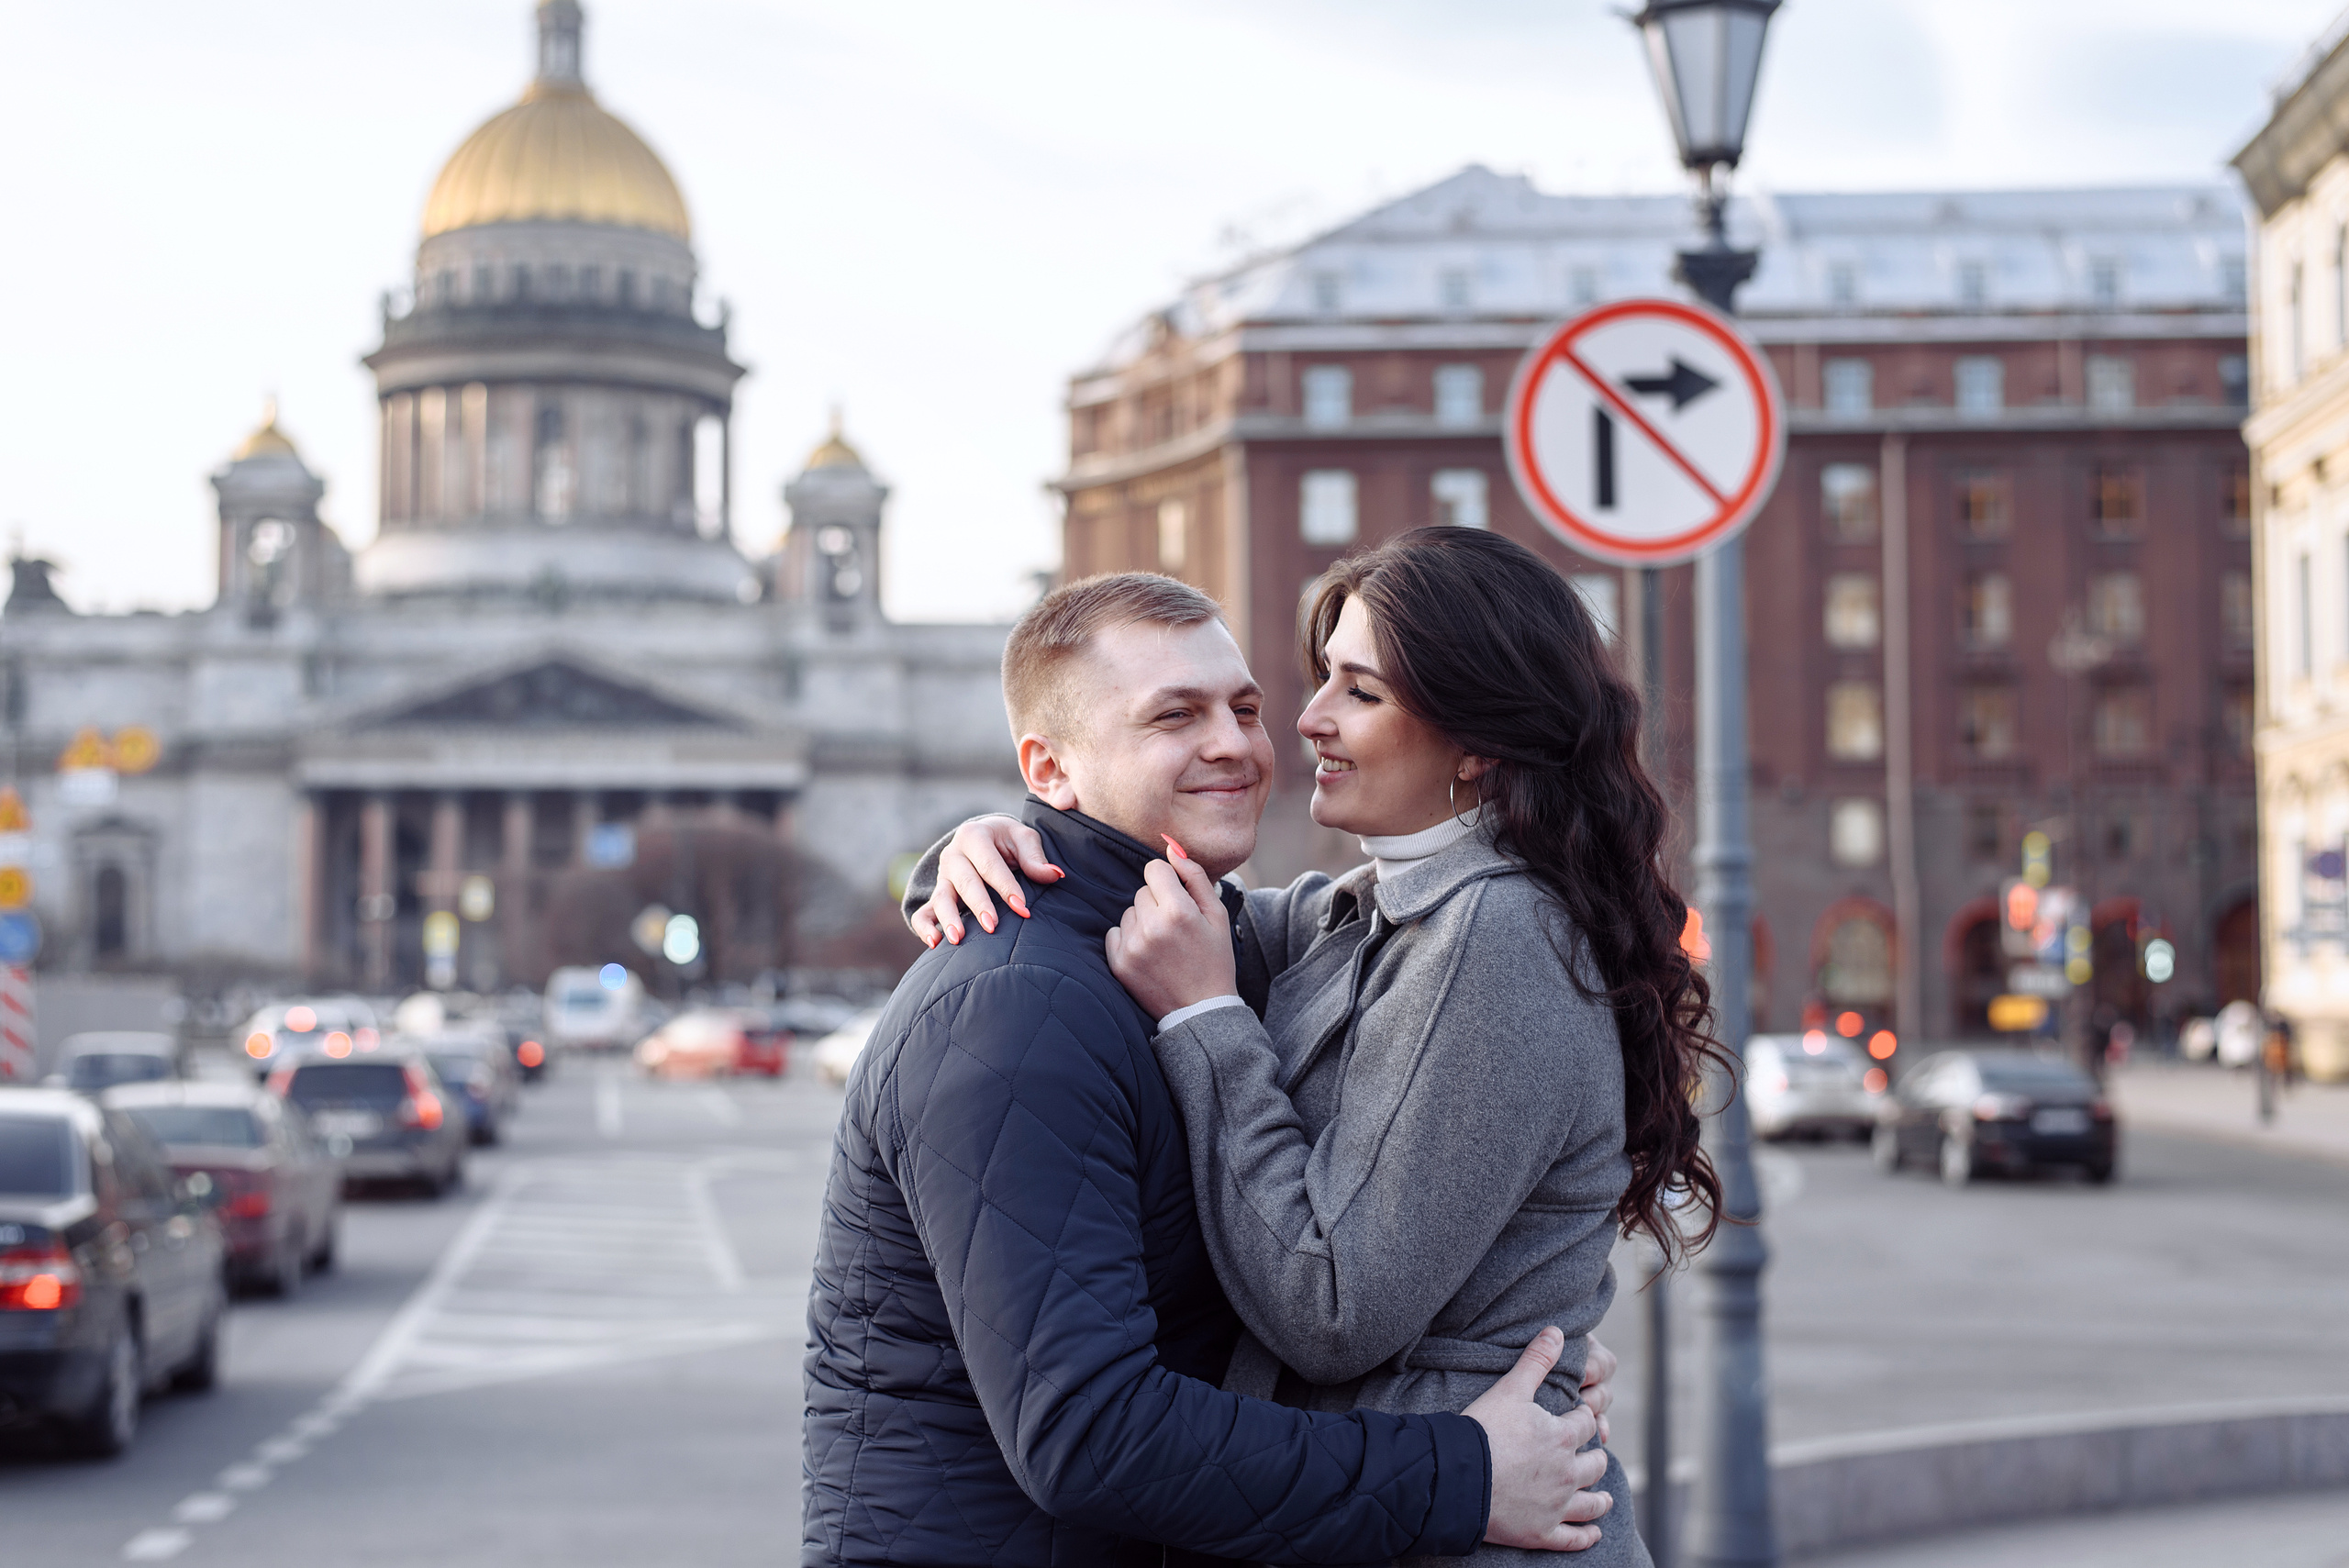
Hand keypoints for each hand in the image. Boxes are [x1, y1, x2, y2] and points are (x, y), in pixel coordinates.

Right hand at [912, 816, 1061, 946]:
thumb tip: (1055, 875)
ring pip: (941, 898)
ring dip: (949, 918)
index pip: (989, 864)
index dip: (1006, 887)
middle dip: (979, 905)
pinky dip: (925, 927)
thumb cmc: (1007, 840)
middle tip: (992, 926)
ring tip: (958, 939)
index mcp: (973, 836)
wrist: (984, 839)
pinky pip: (923, 912)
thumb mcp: (1022, 838)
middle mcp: (953, 855)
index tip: (1023, 908)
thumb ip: (1035, 857)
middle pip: (964, 882)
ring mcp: (942, 877)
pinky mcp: (936, 894)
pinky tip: (936, 943)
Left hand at [1104, 854, 1235, 1019]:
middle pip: (1142, 891)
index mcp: (1179, 911)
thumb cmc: (1214, 959)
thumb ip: (1195, 876)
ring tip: (1163, 944)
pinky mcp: (1119, 963)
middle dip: (1157, 902)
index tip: (1176, 896)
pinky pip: (1115, 933)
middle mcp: (1151, 926)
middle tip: (1176, 928)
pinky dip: (1128, 939)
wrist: (1201, 1011)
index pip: (1155, 869)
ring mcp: (1132, 946)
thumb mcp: (1217, 915)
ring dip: (1143, 921)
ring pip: (1129, 912)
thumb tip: (1171, 847)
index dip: (1167, 880)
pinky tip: (1149, 954)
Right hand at [1465, 1328, 1612, 1550]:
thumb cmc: (1482, 1430)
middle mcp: (1567, 1473)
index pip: (1585, 1422)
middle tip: (1592, 1453)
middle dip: (1594, 1455)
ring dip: (1601, 1498)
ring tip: (1605, 1496)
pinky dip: (1587, 1536)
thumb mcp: (1510, 1389)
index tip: (1580, 1414)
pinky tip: (1594, 1534)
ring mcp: (1556, 1506)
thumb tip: (1557, 1331)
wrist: (1456, 1476)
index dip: (1584, 1415)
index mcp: (1562, 1437)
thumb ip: (1536, 1360)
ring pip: (1591, 1503)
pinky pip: (1573, 1538)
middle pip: (1594, 1463)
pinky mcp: (1542, 1533)